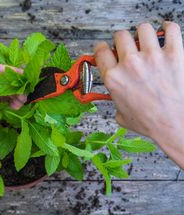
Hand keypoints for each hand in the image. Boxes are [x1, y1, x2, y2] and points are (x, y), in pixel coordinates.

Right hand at [94, 22, 183, 167]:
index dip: (102, 48)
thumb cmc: (150, 123)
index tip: (105, 49)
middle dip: (122, 40)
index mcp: (114, 78)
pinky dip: (168, 28)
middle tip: (128, 47)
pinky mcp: (173, 54)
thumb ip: (115, 99)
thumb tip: (116, 95)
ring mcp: (152, 57)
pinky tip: (166, 32)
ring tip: (147, 41)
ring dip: (143, 33)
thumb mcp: (121, 115)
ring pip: (143, 29)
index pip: (100, 51)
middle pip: (120, 36)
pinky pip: (171, 29)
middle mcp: (130, 64)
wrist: (175, 125)